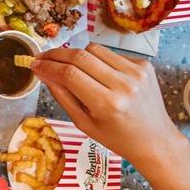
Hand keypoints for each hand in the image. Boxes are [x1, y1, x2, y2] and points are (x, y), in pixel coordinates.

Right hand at [31, 43, 187, 166]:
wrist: (155, 140)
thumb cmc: (117, 138)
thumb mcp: (84, 123)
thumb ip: (62, 96)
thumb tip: (43, 74)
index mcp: (106, 104)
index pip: (69, 74)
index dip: (48, 66)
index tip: (35, 65)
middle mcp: (123, 84)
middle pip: (80, 56)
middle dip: (56, 54)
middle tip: (42, 57)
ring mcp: (136, 72)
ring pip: (95, 50)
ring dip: (76, 54)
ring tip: (66, 64)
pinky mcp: (144, 65)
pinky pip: (111, 54)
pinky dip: (97, 59)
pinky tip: (95, 72)